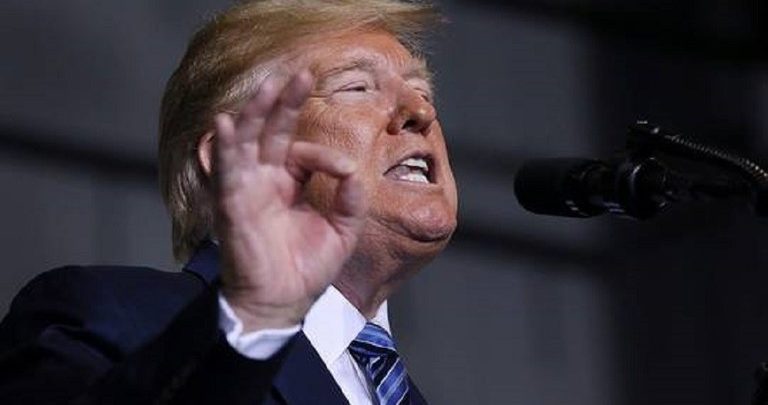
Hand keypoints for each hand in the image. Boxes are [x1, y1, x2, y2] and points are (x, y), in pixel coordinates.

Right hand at [213, 70, 365, 331]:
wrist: (284, 303)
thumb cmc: (308, 268)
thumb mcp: (342, 228)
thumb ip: (350, 197)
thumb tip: (350, 166)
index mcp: (288, 183)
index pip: (303, 150)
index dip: (325, 154)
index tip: (343, 171)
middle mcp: (265, 180)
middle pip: (271, 132)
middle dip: (284, 101)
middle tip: (301, 72)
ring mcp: (246, 189)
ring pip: (248, 142)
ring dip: (257, 113)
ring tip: (269, 85)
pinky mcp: (233, 206)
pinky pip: (226, 172)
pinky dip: (225, 148)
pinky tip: (227, 123)